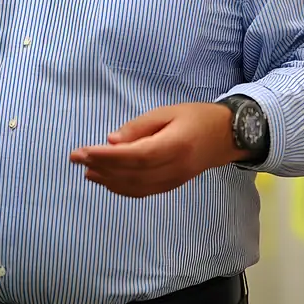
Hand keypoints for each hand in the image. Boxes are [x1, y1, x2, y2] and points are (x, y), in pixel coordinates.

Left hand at [70, 102, 238, 197]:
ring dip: (107, 180)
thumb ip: (139, 127)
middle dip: (101, 166)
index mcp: (175, 146)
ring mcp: (173, 180)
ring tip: (86, 170)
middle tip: (76, 158)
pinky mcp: (171, 185)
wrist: (226, 136)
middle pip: (131, 173)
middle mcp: (174, 168)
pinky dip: (121, 188)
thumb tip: (111, 141)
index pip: (136, 156)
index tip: (84, 151)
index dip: (108, 156)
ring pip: (135, 186)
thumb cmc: (196, 117)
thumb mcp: (168, 112)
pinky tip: (107, 181)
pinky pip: (142, 191)